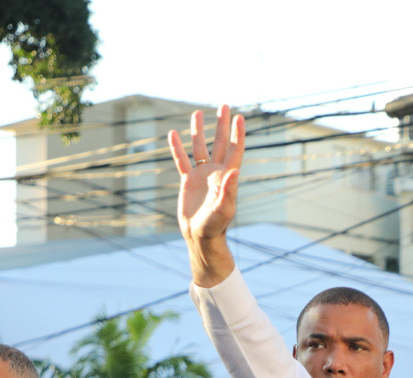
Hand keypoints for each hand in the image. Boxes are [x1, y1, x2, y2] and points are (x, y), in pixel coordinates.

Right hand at [168, 106, 244, 286]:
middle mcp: (215, 172)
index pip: (234, 150)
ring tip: (197, 113)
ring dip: (199, 131)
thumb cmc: (215, 225)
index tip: (239, 116)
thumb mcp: (224, 208)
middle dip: (221, 125)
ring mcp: (201, 175)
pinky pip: (181, 160)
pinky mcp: (188, 181)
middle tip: (223, 105)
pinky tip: (173, 134)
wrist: (199, 236)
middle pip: (219, 142)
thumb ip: (229, 189)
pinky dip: (177, 147)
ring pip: (199, 147)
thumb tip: (235, 170)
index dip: (238, 133)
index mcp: (226, 176)